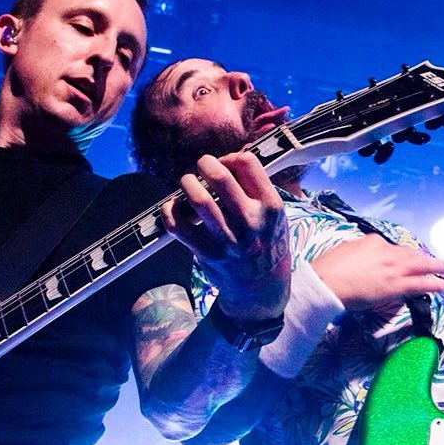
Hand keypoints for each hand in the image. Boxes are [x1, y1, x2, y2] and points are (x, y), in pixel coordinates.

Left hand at [161, 152, 289, 320]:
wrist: (261, 287)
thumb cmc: (266, 243)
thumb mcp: (274, 215)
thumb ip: (256, 188)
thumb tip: (231, 157)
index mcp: (270, 207)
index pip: (248, 164)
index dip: (231, 157)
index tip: (226, 164)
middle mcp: (250, 222)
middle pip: (221, 178)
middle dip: (206, 164)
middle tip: (202, 165)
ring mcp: (228, 239)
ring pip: (199, 200)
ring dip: (188, 183)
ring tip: (187, 182)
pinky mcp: (207, 253)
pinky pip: (178, 226)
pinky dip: (169, 212)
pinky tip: (172, 207)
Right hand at [312, 235, 443, 311]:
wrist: (326, 283)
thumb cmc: (328, 269)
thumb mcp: (343, 252)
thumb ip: (356, 252)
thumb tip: (359, 257)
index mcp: (372, 242)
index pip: (391, 248)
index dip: (399, 256)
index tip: (402, 261)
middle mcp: (387, 251)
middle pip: (410, 254)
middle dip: (424, 258)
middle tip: (437, 261)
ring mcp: (394, 268)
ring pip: (421, 265)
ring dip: (438, 267)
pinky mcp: (397, 285)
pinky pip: (421, 283)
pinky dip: (435, 283)